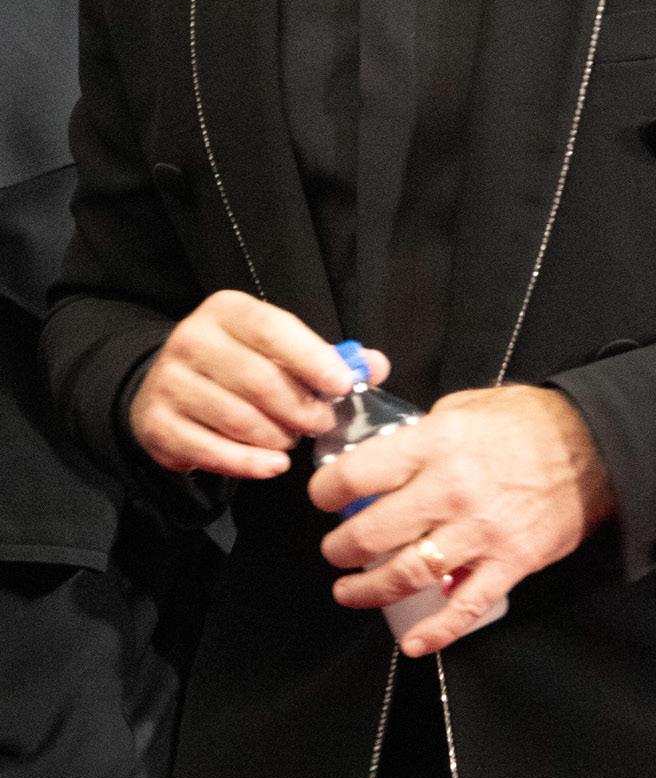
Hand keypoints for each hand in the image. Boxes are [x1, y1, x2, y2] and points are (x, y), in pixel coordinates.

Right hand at [128, 291, 388, 478]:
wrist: (170, 390)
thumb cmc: (241, 367)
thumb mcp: (280, 350)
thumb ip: (329, 358)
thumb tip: (375, 366)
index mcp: (226, 311)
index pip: (271, 329)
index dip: (311, 358)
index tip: (341, 385)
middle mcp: (191, 339)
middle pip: (258, 380)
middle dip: (300, 409)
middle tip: (321, 424)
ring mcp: (169, 383)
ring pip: (239, 420)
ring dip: (277, 438)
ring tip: (290, 439)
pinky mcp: (157, 425)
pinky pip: (213, 452)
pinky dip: (250, 464)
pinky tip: (274, 466)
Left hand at [308, 383, 616, 653]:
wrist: (597, 449)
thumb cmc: (530, 423)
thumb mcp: (466, 407)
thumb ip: (422, 431)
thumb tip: (386, 451)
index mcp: (435, 447)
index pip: (359, 475)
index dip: (326, 492)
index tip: (322, 498)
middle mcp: (450, 492)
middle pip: (373, 533)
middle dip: (341, 549)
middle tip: (335, 551)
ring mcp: (480, 533)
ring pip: (408, 573)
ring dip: (370, 590)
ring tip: (351, 592)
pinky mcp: (510, 563)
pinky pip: (467, 606)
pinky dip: (438, 630)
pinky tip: (414, 642)